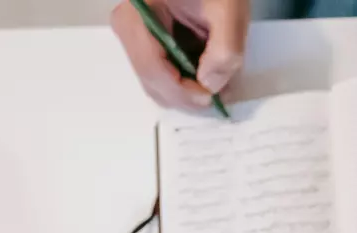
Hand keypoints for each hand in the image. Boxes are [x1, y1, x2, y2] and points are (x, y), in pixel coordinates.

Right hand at [112, 0, 248, 109]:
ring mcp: (135, 38)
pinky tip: (207, 72)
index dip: (181, 90)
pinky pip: (162, 76)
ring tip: (217, 81)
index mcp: (138, 13)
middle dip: (186, 95)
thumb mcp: (228, 11)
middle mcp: (129, 27)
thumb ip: (225, 49)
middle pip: (151, 80)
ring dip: (188, 91)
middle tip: (218, 93)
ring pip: (156, 84)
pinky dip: (185, 82)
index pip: (152, 66)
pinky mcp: (146, 45)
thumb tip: (210, 84)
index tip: (210, 96)